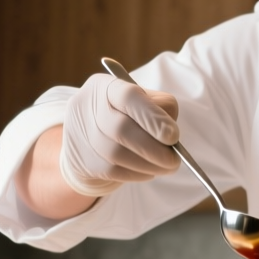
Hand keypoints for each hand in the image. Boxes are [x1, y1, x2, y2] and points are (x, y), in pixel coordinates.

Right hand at [59, 73, 180, 196]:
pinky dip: (138, 173)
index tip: (173, 136)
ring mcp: (83, 135)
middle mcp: (87, 107)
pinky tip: (149, 170)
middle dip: (154, 147)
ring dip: (149, 164)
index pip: (129, 96)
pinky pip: (115, 171)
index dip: (152, 117)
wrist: (89, 142)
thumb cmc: (126, 117)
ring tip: (167, 166)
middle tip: (175, 159)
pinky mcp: (85, 161)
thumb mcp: (142, 103)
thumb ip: (160, 109)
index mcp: (105, 86)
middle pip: (121, 128)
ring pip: (118, 154)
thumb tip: (171, 134)